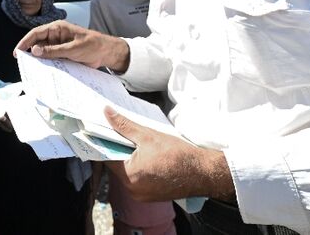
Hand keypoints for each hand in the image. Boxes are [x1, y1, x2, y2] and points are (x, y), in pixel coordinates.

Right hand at [13, 19, 130, 71]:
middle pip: (38, 43)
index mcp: (57, 28)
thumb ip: (54, 50)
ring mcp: (59, 46)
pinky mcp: (63, 55)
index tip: (17, 51)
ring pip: (44, 52)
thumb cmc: (92, 45)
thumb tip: (34, 51)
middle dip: (30, 52)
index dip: (25, 42)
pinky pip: (51, 59)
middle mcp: (56, 36)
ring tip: (30, 69)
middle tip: (22, 63)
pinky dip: (47, 64)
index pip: (36, 33)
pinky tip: (42, 72)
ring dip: (38, 60)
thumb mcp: (72, 48)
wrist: (107, 53)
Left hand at [103, 106, 234, 201]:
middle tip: (126, 134)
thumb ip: (124, 125)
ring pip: (128, 172)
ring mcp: (142, 195)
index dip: (107, 141)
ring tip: (140, 145)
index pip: (107, 157)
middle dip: (120, 149)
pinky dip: (140, 168)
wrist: (203, 172)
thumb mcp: (148, 135)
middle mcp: (132, 190)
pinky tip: (149, 157)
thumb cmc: (178, 154)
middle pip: (117, 165)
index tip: (106, 130)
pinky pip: (138, 180)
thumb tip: (107, 113)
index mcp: (129, 176)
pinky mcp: (151, 196)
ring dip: (131, 159)